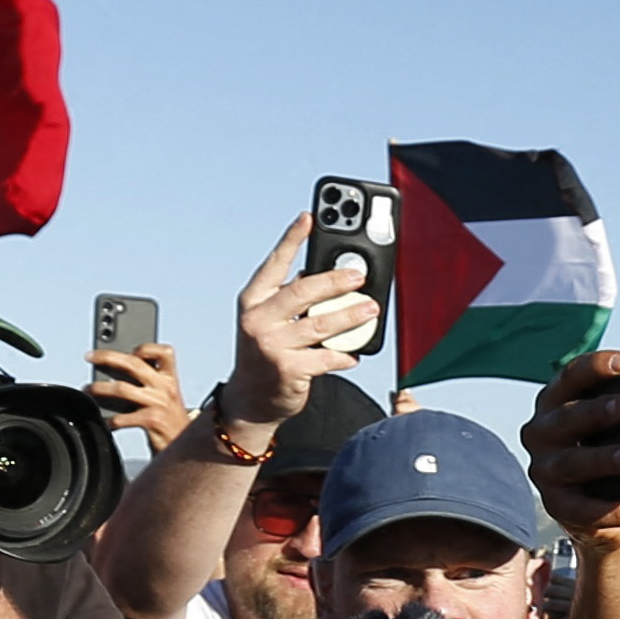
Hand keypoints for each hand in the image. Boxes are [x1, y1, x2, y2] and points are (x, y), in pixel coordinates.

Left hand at [86, 342, 190, 450]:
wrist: (189, 450)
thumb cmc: (171, 423)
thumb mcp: (166, 398)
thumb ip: (149, 383)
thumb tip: (116, 371)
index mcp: (170, 379)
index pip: (162, 352)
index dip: (145, 348)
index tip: (127, 350)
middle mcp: (165, 388)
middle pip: (134, 364)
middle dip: (107, 357)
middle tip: (90, 357)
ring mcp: (159, 404)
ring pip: (122, 388)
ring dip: (99, 388)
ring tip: (88, 389)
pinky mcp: (152, 421)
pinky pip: (123, 418)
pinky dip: (110, 421)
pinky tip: (106, 423)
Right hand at [229, 217, 375, 432]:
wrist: (250, 400)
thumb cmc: (265, 355)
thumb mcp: (267, 321)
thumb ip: (288, 300)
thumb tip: (327, 278)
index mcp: (253, 300)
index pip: (274, 263)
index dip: (292, 239)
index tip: (309, 218)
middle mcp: (258, 319)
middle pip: (302, 291)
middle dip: (334, 280)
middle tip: (358, 276)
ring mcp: (271, 345)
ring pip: (319, 324)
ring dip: (349, 316)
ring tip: (370, 310)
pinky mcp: (288, 370)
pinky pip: (326, 357)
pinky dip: (343, 354)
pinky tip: (354, 354)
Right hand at [524, 346, 619, 535]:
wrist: (602, 506)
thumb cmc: (611, 451)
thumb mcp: (618, 426)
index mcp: (557, 402)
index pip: (571, 376)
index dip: (595, 367)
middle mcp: (543, 432)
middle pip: (567, 418)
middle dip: (595, 412)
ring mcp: (545, 470)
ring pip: (573, 463)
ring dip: (603, 459)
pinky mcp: (557, 505)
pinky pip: (585, 509)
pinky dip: (616, 508)